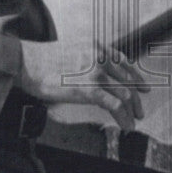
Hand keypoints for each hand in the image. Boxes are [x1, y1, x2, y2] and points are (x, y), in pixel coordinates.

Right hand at [18, 39, 148, 130]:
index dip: (136, 77)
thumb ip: (89, 58)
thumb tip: (99, 74)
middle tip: (140, 111)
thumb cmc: (45, 61)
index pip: (124, 62)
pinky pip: (115, 106)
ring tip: (134, 121)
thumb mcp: (72, 50)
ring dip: (133, 111)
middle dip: (137, 98)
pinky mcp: (89, 90)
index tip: (143, 87)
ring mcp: (96, 73)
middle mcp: (100, 57)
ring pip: (126, 94)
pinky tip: (126, 125)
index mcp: (97, 47)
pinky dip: (124, 118)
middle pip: (128, 80)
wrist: (28, 63)